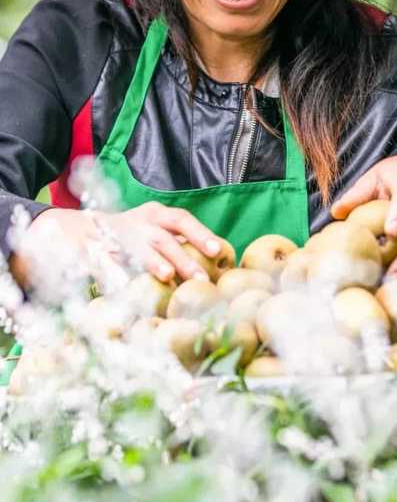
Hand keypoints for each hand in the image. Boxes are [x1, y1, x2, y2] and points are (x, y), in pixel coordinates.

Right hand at [11, 203, 226, 288]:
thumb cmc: (128, 235)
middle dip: (181, 258)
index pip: (181, 219)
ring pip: (135, 247)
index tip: (216, 251)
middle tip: (199, 278)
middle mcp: (135, 222)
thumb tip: (216, 261)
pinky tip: (124, 287)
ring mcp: (112, 235)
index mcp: (154, 214)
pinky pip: (104, 262)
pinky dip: (113, 274)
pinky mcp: (91, 251)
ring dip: (151, 261)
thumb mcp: (152, 229)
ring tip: (166, 276)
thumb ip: (177, 242)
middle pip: (162, 238)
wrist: (74, 228)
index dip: (199, 234)